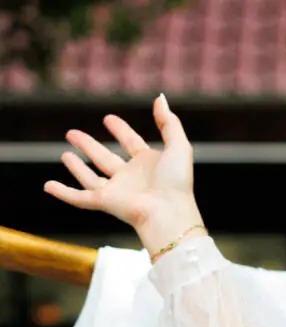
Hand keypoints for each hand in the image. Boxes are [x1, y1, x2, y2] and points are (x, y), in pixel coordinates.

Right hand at [43, 94, 201, 259]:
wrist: (169, 212)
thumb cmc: (177, 183)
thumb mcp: (179, 146)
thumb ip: (169, 122)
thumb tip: (160, 98)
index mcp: (148, 165)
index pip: (131, 143)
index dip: (121, 131)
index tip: (109, 119)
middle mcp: (131, 178)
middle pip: (105, 159)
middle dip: (89, 146)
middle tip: (72, 133)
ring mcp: (117, 191)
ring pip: (90, 178)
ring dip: (76, 167)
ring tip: (64, 154)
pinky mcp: (105, 203)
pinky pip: (80, 198)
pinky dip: (63, 193)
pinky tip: (48, 187)